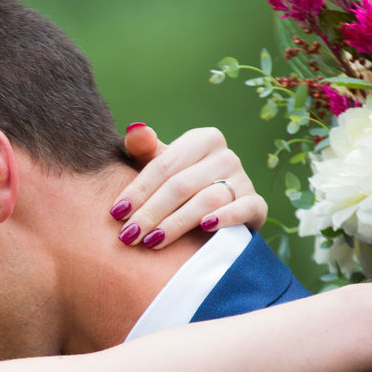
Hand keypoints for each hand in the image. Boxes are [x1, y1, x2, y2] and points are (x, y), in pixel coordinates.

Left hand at [111, 124, 266, 246]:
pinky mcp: (256, 204)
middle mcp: (225, 156)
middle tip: (129, 236)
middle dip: (151, 212)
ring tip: (152, 241)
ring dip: (177, 223)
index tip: (116, 213)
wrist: (215, 209)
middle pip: (181, 185)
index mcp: (202, 140)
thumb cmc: (177, 183)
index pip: (163, 166)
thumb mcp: (159, 165)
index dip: (138, 190)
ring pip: (207, 199)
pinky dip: (225, 218)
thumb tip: (134, 129)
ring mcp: (243, 180)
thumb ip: (144, 149)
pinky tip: (204, 229)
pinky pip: (243, 209)